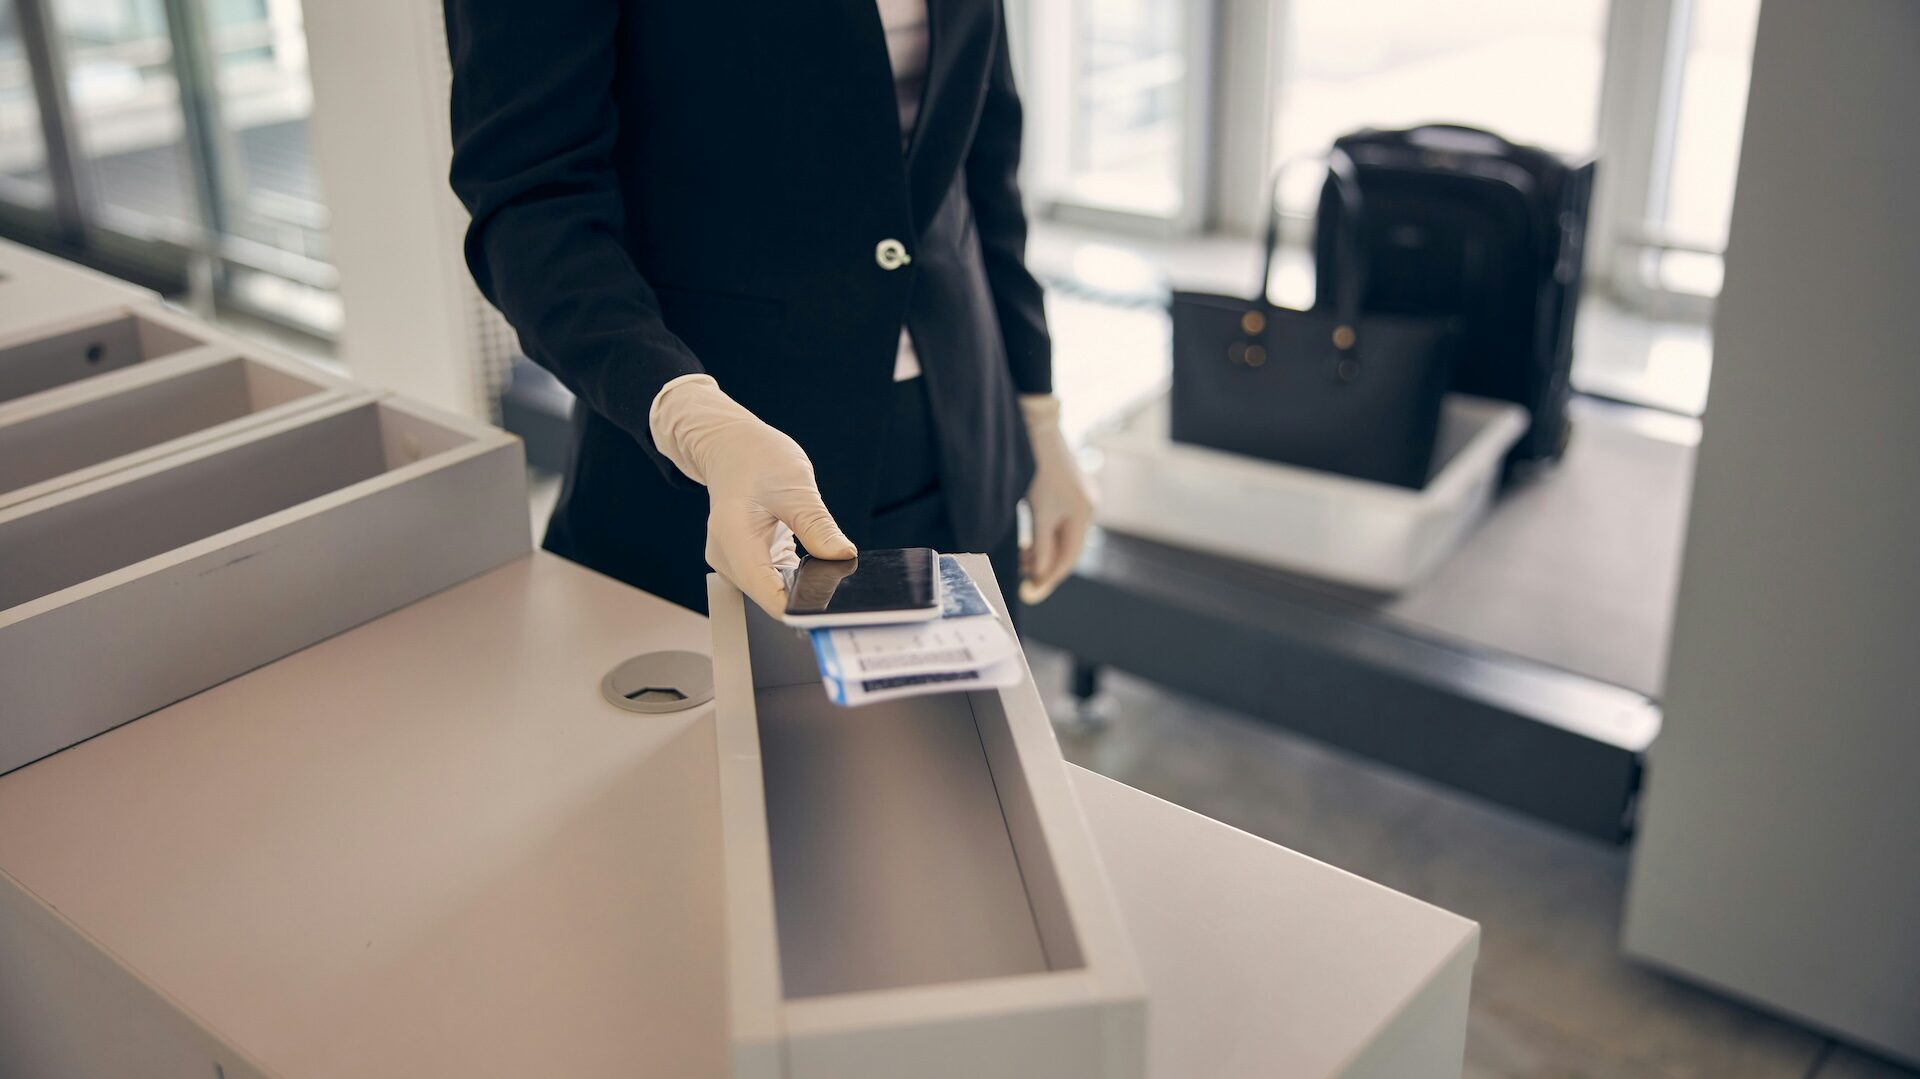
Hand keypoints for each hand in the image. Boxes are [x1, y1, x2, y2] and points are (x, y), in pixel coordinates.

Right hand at [650, 375, 856, 616]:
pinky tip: (808, 557)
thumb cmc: (758, 460)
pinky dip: (795, 575)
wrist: (732, 449)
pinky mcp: (745, 563)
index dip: (798, 606)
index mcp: (733, 536)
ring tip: (819, 555)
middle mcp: (727, 557)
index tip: (829, 607)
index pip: (765, 592)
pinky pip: (774, 580)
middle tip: (837, 573)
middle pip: (770, 595)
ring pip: (773, 590)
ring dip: (801, 584)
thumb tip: (843, 556)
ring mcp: (734, 563)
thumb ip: (818, 525)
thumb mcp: (796, 486)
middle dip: (805, 592)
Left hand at [1017, 394, 1094, 604]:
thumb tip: (1041, 575)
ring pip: (1060, 536)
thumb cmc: (1038, 469)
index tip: (1029, 593)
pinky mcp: (1066, 491)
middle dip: (1043, 565)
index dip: (1048, 579)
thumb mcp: (1039, 512)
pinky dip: (1043, 535)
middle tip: (1021, 578)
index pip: (1067, 559)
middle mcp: (1086, 508)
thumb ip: (1042, 546)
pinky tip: (1028, 539)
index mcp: (1083, 516)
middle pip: (1065, 549)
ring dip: (1041, 550)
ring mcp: (1078, 499)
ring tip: (1020, 558)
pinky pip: (1057, 523)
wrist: (1036, 428)